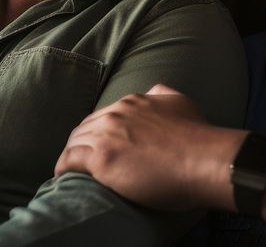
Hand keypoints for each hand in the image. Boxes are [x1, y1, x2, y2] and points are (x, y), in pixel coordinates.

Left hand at [55, 84, 244, 211]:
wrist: (204, 159)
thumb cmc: (197, 137)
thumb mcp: (181, 103)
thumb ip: (163, 94)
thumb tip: (153, 91)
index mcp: (133, 102)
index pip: (104, 114)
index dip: (99, 130)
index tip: (100, 143)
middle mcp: (117, 113)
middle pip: (86, 127)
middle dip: (82, 141)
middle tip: (82, 158)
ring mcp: (107, 135)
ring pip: (75, 142)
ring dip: (71, 154)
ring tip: (71, 169)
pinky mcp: (101, 159)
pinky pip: (70, 160)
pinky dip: (63, 166)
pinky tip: (61, 175)